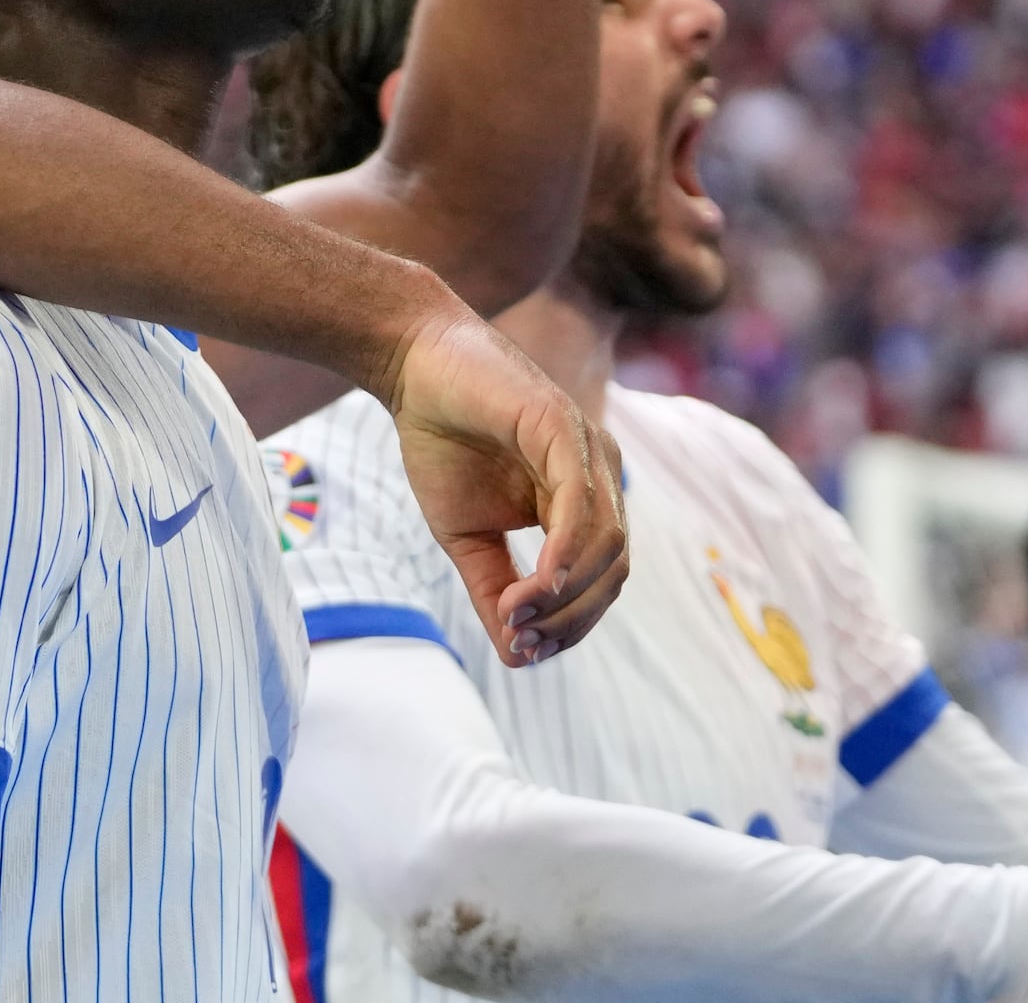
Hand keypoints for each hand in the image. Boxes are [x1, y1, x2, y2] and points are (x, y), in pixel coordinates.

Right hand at [380, 303, 627, 667]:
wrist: (413, 369)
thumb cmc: (442, 442)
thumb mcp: (467, 536)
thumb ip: (496, 590)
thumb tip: (517, 658)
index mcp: (583, 502)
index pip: (602, 582)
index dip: (570, 625)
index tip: (521, 648)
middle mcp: (600, 477)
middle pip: (614, 572)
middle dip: (571, 619)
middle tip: (519, 638)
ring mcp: (589, 450)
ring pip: (607, 545)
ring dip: (565, 595)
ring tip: (514, 613)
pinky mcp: (564, 427)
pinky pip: (580, 502)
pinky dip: (565, 551)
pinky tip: (540, 581)